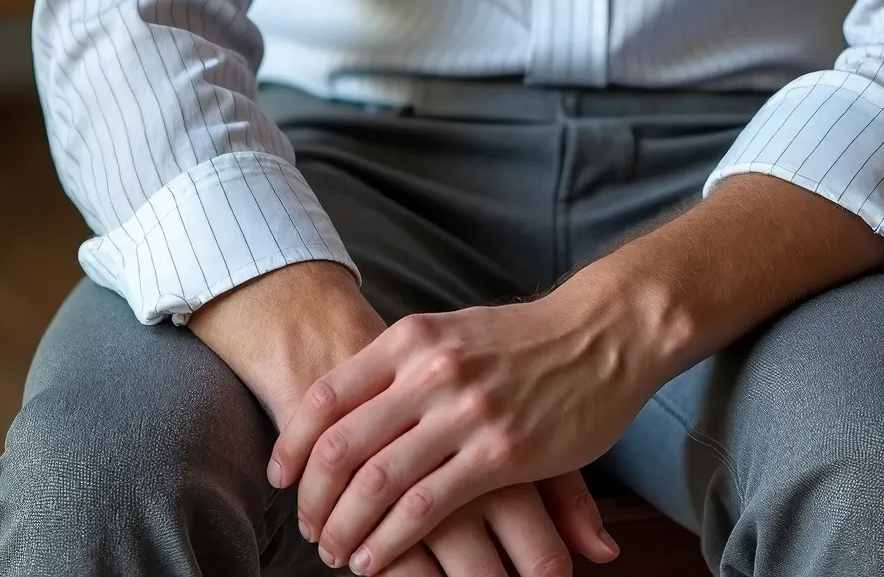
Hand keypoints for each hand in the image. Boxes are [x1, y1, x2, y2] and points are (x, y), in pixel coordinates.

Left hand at [267, 279, 661, 571]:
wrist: (602, 330)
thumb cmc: (525, 338)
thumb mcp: (452, 332)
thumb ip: (404, 364)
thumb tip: (351, 403)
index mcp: (412, 338)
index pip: (327, 396)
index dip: (295, 445)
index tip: (282, 478)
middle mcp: (430, 371)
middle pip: (342, 446)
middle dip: (315, 499)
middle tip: (309, 528)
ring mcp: (465, 412)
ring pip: (377, 482)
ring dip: (347, 528)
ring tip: (338, 552)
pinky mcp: (500, 454)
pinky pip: (426, 507)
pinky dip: (392, 541)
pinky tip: (377, 558)